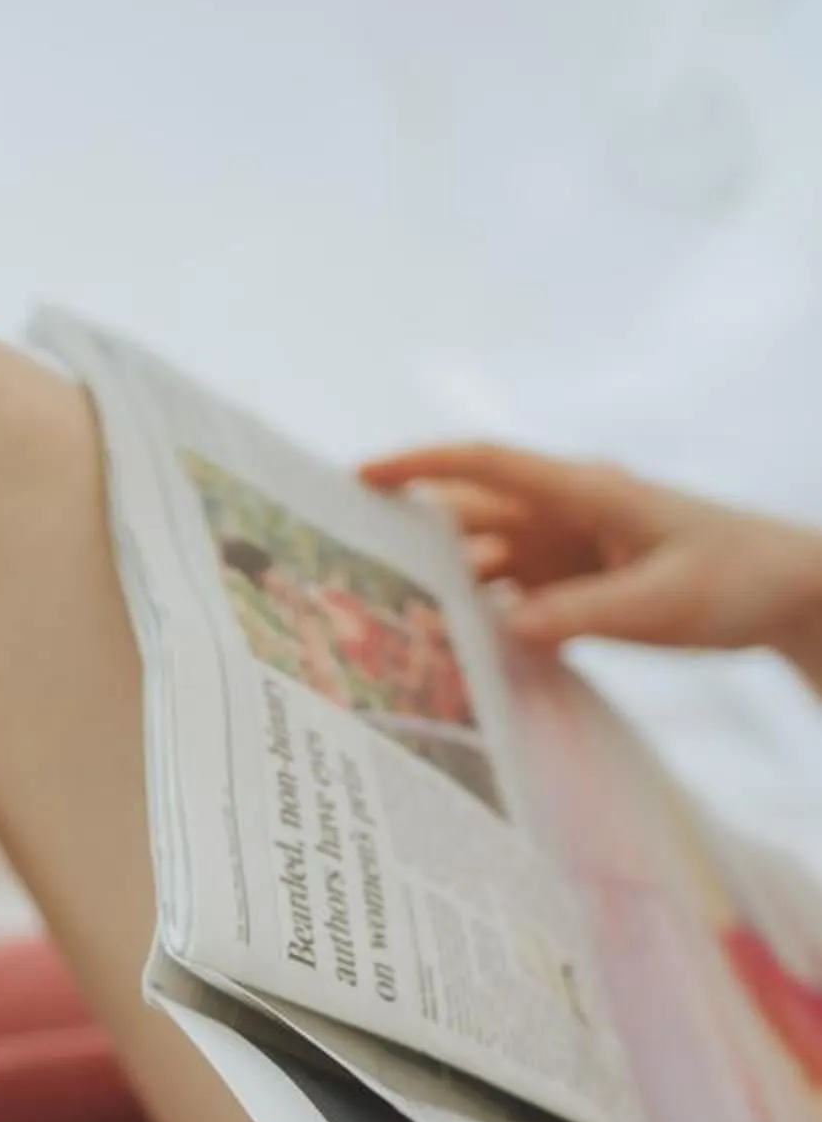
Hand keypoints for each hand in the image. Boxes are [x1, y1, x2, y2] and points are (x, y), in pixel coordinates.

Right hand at [360, 441, 821, 686]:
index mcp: (586, 493)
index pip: (488, 466)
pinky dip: (482, 624)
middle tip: (344, 563)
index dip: (421, 466)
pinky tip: (451, 655)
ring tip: (386, 624)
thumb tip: (507, 628)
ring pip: (486, 564)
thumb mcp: (658, 604)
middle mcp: (568, 514)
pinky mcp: (579, 588)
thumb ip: (579, 616)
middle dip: (409, 534)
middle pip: (471, 514)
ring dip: (443, 590)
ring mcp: (571, 552)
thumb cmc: (735, 580)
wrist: (788, 591)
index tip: (360, 476)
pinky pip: (514, 602)